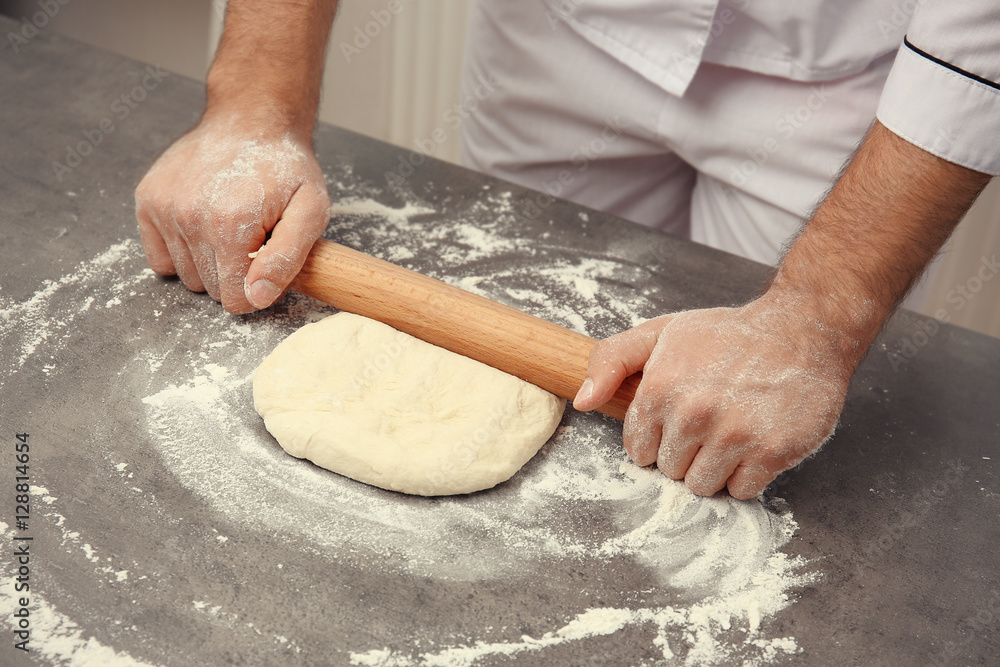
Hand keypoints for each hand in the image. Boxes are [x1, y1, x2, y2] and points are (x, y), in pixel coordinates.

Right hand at [135, 114, 330, 312]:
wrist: (251, 120)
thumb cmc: (285, 168)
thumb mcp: (310, 211)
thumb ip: (287, 259)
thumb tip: (258, 297)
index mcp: (230, 226)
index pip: (236, 300)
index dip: (257, 287)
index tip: (268, 259)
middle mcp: (190, 218)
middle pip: (212, 289)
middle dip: (236, 273)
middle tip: (253, 236)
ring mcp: (164, 209)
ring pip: (187, 276)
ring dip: (209, 261)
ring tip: (230, 226)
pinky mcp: (147, 201)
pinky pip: (160, 259)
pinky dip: (181, 251)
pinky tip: (204, 225)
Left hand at [573, 298, 850, 498]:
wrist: (801, 330)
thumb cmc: (726, 336)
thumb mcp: (661, 333)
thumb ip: (611, 361)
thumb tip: (581, 400)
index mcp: (660, 387)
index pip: (637, 450)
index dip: (657, 438)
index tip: (677, 419)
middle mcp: (694, 413)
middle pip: (669, 471)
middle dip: (685, 453)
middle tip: (709, 421)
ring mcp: (735, 435)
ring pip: (702, 487)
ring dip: (714, 468)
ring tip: (731, 432)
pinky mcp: (772, 451)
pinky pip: (742, 491)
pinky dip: (747, 475)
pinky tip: (754, 442)